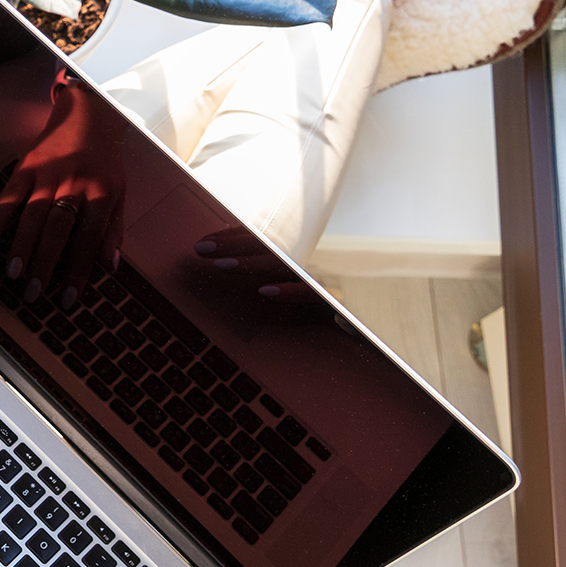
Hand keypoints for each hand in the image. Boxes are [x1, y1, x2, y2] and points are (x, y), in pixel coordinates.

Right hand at [0, 71, 126, 306]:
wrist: (87, 115)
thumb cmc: (105, 160)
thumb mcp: (119, 192)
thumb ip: (113, 229)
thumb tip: (110, 267)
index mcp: (100, 194)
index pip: (87, 240)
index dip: (77, 271)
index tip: (68, 299)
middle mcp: (74, 184)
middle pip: (57, 230)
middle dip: (45, 264)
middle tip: (33, 293)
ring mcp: (48, 173)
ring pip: (32, 214)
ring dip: (21, 245)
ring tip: (13, 273)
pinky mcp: (27, 165)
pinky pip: (10, 192)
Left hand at [192, 228, 321, 302]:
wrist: (364, 329)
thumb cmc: (319, 307)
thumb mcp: (288, 284)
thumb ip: (264, 270)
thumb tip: (226, 258)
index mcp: (295, 254)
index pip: (260, 238)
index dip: (232, 237)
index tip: (205, 241)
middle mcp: (308, 261)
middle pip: (267, 246)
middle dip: (232, 245)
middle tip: (201, 248)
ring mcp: (320, 278)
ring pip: (282, 265)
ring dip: (250, 263)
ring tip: (222, 265)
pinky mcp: (333, 301)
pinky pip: (310, 293)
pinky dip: (288, 291)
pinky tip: (265, 291)